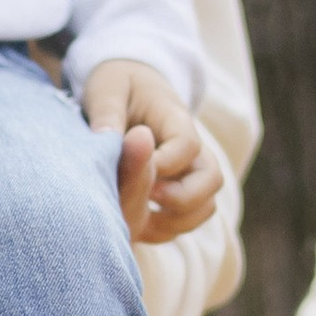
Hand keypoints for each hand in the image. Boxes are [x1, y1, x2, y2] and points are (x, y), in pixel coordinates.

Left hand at [83, 58, 218, 244]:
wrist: (127, 86)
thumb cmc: (116, 85)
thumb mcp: (106, 88)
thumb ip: (106, 112)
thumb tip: (104, 140)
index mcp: (177, 118)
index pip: (188, 147)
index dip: (162, 165)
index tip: (132, 170)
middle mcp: (193, 149)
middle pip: (211, 181)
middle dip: (180, 199)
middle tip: (144, 197)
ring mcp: (189, 172)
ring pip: (204, 207)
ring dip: (174, 220)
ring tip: (137, 218)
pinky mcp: (178, 192)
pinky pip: (186, 221)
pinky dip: (164, 230)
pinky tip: (133, 224)